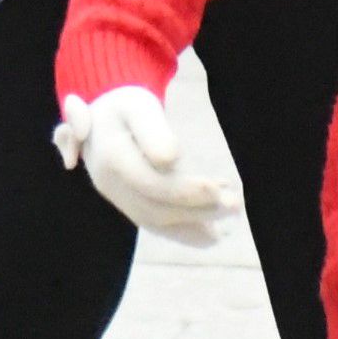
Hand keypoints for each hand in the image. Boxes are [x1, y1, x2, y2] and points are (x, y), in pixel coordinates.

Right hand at [54, 85, 234, 246]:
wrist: (102, 118)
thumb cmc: (126, 107)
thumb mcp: (139, 106)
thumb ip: (152, 130)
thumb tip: (170, 159)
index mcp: (112, 158)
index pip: (152, 184)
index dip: (185, 191)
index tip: (218, 188)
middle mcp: (111, 185)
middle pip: (156, 208)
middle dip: (197, 210)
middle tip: (235, 204)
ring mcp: (119, 199)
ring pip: (157, 222)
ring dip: (195, 223)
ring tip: (230, 213)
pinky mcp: (129, 205)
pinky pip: (156, 225)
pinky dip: (185, 232)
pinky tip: (213, 231)